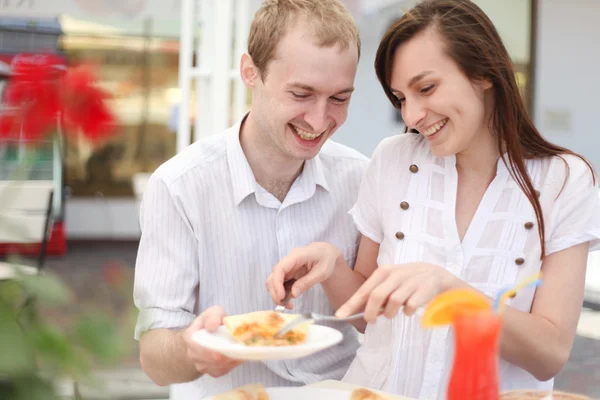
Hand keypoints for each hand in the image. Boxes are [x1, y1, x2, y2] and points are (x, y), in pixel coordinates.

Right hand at [181, 306, 242, 376]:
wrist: (208, 335)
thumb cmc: (212, 322)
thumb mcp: (213, 312)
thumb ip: (213, 316)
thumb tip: (212, 328)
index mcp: (191, 338)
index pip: (200, 346)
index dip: (213, 349)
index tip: (226, 347)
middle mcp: (193, 354)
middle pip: (212, 359)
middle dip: (227, 355)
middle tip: (241, 350)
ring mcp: (201, 365)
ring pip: (219, 367)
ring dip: (231, 360)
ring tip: (241, 351)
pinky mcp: (211, 372)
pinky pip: (222, 371)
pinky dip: (232, 365)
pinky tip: (237, 357)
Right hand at [266, 242, 341, 305]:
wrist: (326, 254)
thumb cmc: (326, 259)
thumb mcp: (322, 272)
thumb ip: (307, 282)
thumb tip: (293, 294)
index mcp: (296, 256)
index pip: (279, 268)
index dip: (277, 283)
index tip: (281, 297)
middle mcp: (288, 261)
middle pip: (273, 276)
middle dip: (275, 292)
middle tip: (284, 305)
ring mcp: (287, 267)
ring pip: (274, 281)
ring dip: (277, 294)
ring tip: (288, 305)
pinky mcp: (288, 274)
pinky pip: (280, 284)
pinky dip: (282, 293)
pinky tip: (289, 301)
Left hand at [335, 263, 456, 322]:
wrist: (437, 275)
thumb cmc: (408, 281)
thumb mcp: (391, 281)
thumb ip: (378, 293)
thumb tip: (362, 311)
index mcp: (384, 271)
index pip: (365, 289)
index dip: (351, 303)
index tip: (340, 315)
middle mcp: (396, 274)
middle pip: (376, 296)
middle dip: (371, 312)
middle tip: (371, 321)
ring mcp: (411, 281)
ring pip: (393, 302)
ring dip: (390, 313)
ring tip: (393, 314)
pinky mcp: (425, 289)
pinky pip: (410, 306)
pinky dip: (407, 312)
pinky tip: (408, 311)